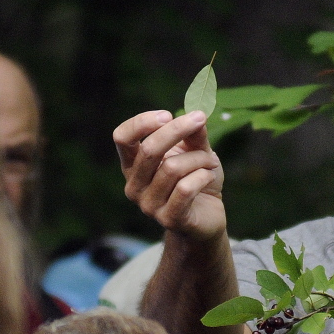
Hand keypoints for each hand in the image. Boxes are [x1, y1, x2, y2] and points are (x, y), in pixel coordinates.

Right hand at [114, 110, 224, 239]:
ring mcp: (149, 205)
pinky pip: (185, 188)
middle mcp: (135, 186)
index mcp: (133, 165)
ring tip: (210, 161)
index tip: (168, 115)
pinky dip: (203, 176)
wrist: (209, 217)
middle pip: (149, 150)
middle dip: (177, 130)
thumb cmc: (197, 181)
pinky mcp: (169, 219)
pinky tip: (209, 177)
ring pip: (172, 168)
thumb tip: (196, 115)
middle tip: (200, 119)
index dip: (142, 122)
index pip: (122, 138)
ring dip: (199, 158)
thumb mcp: (195, 152)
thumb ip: (193, 135)